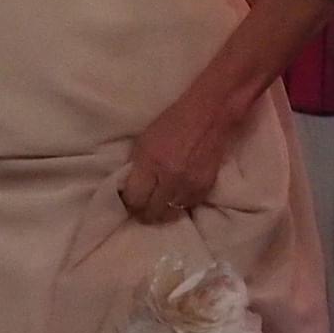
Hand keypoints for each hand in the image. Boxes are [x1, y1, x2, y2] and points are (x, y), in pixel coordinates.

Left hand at [119, 89, 240, 222]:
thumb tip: (130, 190)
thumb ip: (138, 168)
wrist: (208, 117)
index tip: (126, 202)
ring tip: (154, 208)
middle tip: (138, 211)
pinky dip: (177, 207)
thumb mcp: (144, 142)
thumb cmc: (171, 124)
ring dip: (160, 214)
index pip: (135, 198)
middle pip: (152, 212)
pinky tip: (171, 201)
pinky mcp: (205, 189)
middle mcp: (170, 178)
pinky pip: (186, 208)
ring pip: (170, 215)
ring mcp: (189, 186)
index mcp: (151, 162)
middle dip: (142, 214)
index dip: (128, 204)